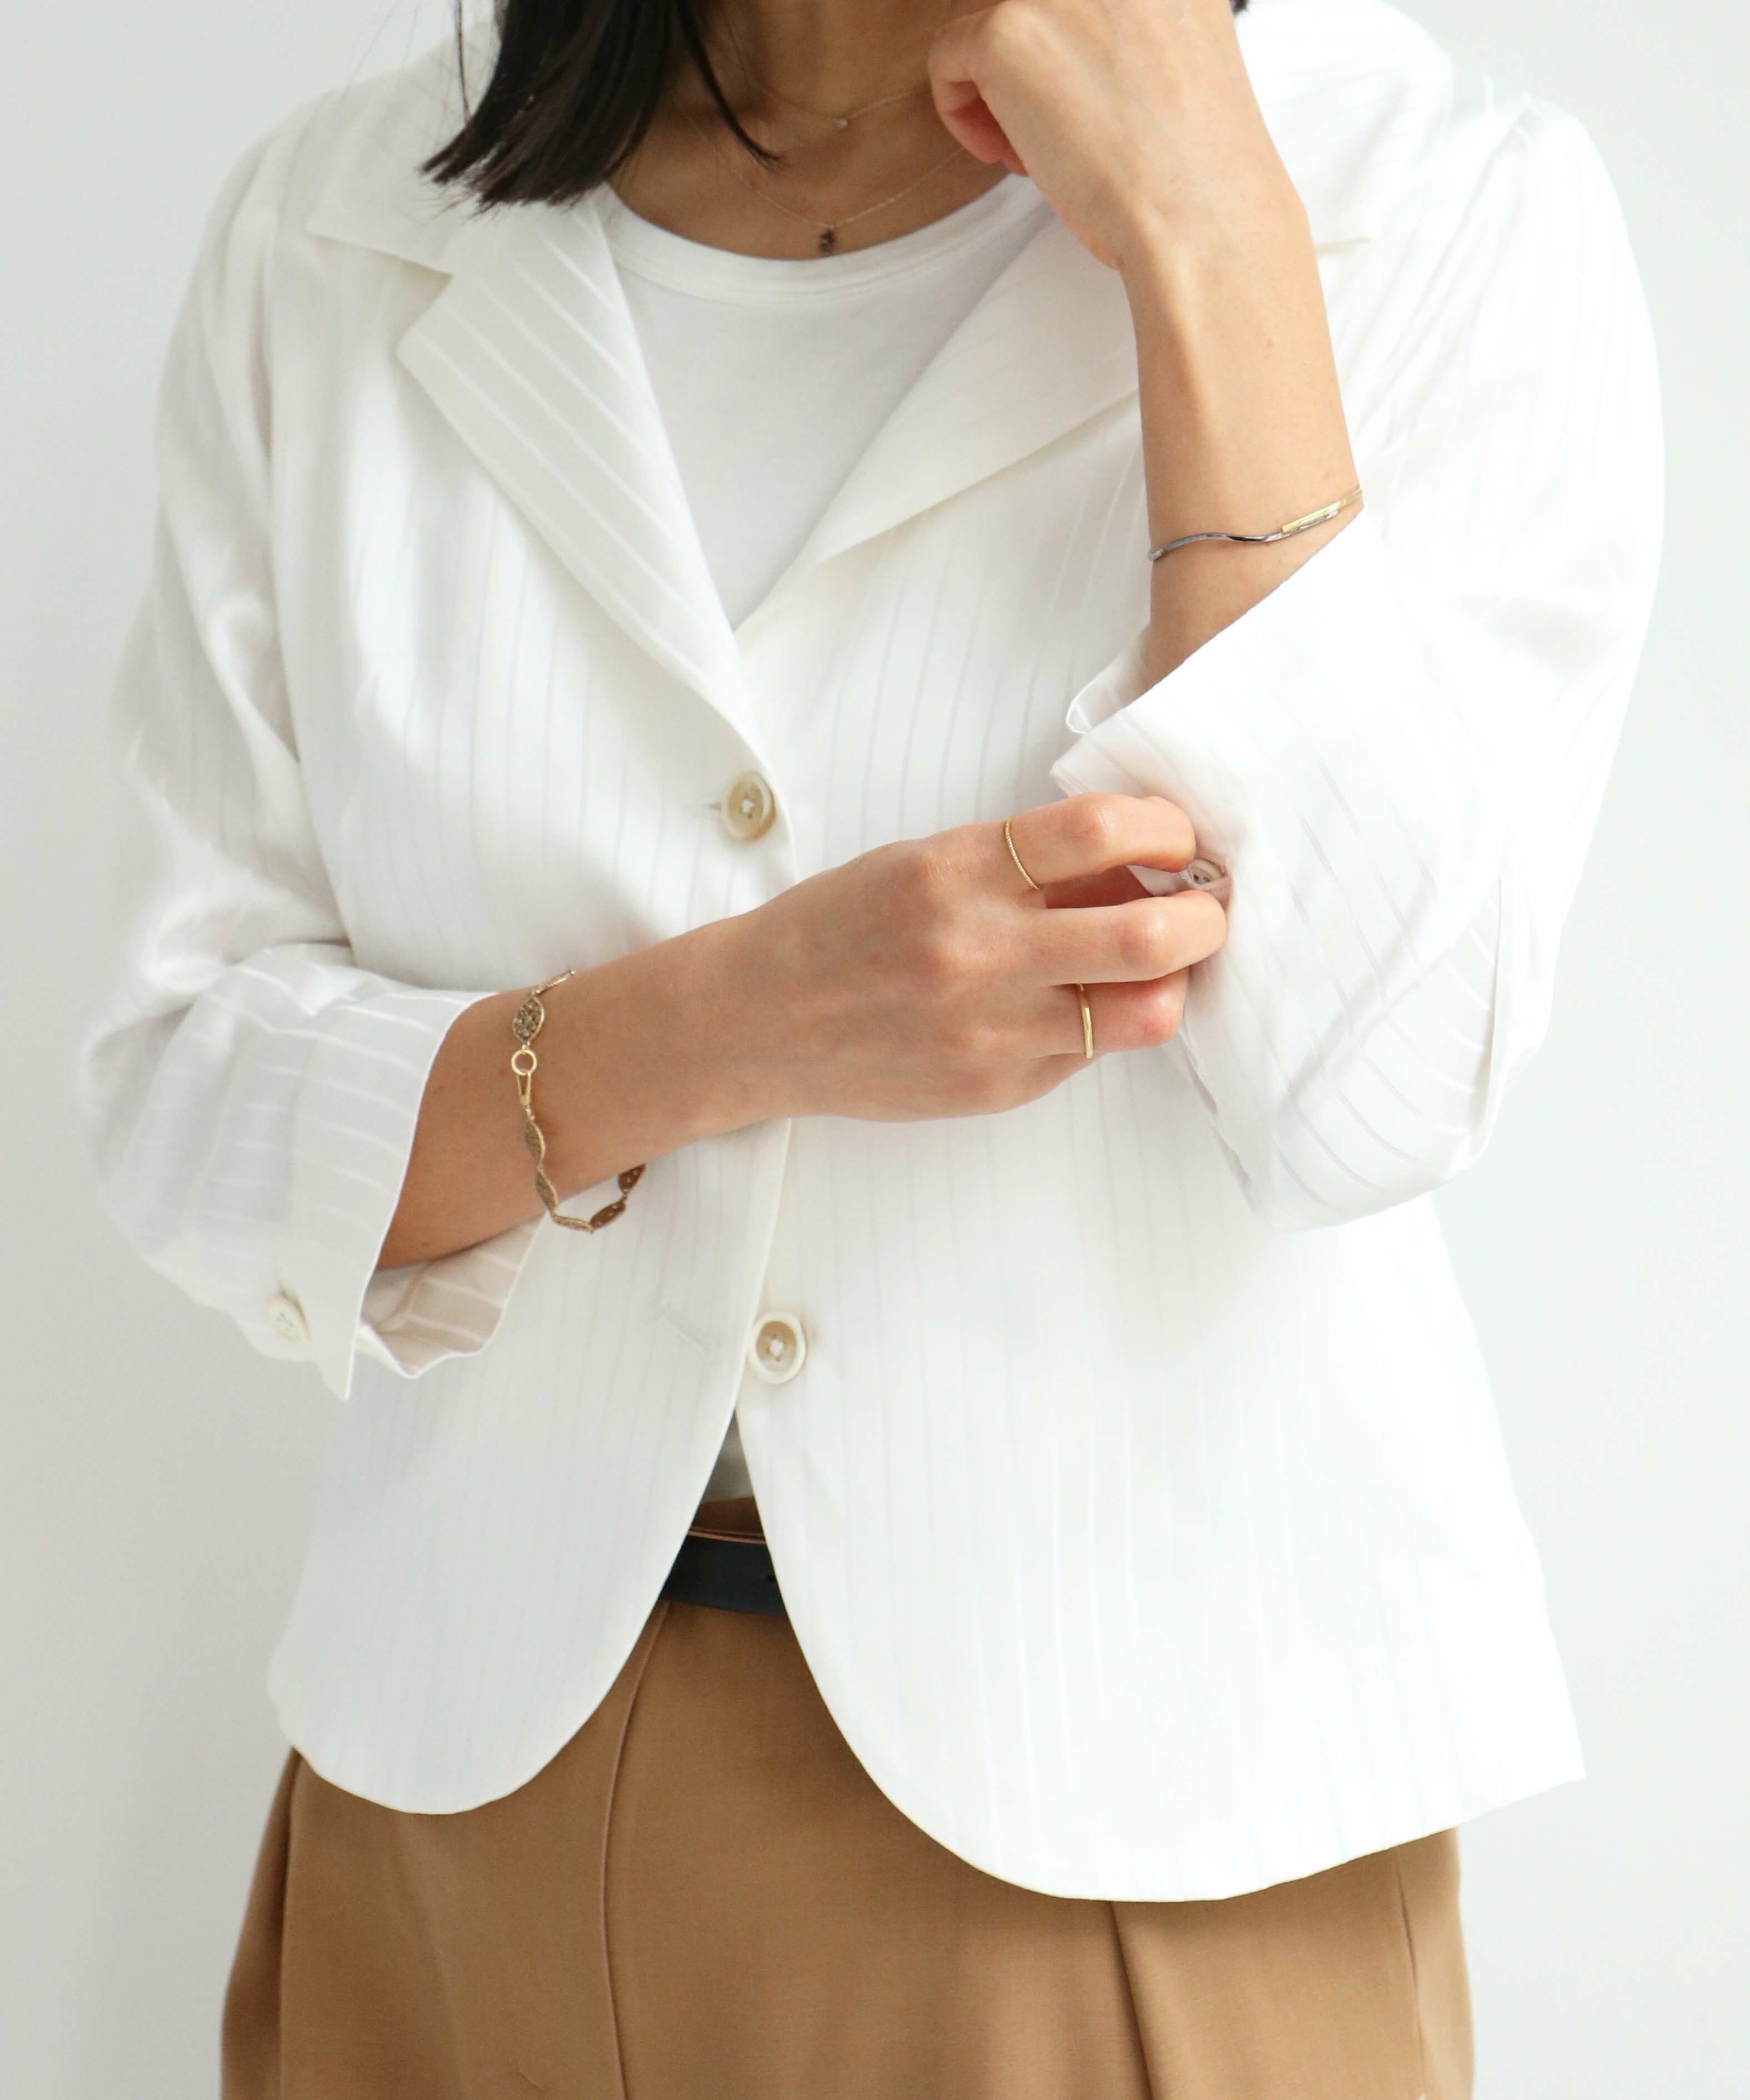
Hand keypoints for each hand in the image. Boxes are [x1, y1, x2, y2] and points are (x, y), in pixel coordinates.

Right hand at [712, 794, 1227, 1123]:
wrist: (757, 1021)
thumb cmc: (840, 928)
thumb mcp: (924, 862)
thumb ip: (1026, 865)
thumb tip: (1138, 866)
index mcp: (956, 872)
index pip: (1101, 831)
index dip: (1166, 828)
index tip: (1175, 838)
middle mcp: (979, 951)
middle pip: (1150, 932)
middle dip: (1205, 916)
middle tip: (1205, 906)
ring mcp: (991, 1030)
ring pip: (1145, 1011)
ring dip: (1174, 980)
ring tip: (1160, 962)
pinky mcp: (996, 1087)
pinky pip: (1091, 1052)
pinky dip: (1105, 1021)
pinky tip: (1076, 1002)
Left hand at [928, 0, 1300, 272]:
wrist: (1198, 217)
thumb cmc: (1190, 164)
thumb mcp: (1173, 52)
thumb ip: (1121, 24)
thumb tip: (1064, 41)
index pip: (1064, 1)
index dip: (1057, 43)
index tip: (1067, 83)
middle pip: (1020, 7)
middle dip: (1024, 62)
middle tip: (1052, 121)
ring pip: (982, 18)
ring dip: (998, 84)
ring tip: (1037, 146)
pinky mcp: (1006, 30)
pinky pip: (947, 55)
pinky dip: (963, 113)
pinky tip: (1013, 155)